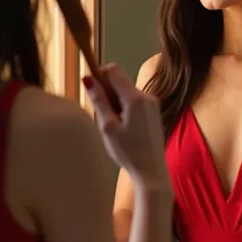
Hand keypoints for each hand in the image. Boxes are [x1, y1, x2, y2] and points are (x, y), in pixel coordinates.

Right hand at [82, 64, 170, 191]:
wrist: (151, 172)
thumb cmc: (128, 152)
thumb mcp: (108, 127)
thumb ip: (99, 101)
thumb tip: (88, 78)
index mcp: (135, 98)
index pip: (113, 69)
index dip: (99, 76)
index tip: (93, 93)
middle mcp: (146, 96)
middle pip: (119, 81)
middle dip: (107, 93)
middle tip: (104, 117)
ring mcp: (152, 104)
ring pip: (126, 92)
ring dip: (115, 103)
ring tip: (114, 127)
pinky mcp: (154, 112)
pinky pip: (134, 101)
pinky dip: (125, 109)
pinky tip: (124, 129)